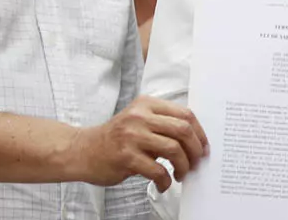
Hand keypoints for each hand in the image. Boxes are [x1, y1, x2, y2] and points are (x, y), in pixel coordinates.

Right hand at [72, 96, 207, 191]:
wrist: (82, 150)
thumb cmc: (115, 138)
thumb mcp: (138, 119)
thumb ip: (162, 123)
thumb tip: (195, 141)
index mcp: (147, 104)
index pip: (185, 114)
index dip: (200, 132)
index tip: (204, 147)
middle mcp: (140, 116)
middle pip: (183, 130)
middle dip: (196, 149)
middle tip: (197, 162)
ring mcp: (132, 136)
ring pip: (173, 149)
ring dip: (183, 166)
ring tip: (181, 174)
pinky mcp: (126, 156)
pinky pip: (157, 170)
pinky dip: (165, 180)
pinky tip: (164, 183)